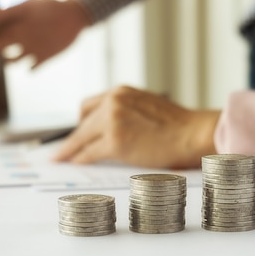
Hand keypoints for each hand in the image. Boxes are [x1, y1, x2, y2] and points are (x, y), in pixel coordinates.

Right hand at [0, 0, 90, 68]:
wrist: (73, 14)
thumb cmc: (48, 7)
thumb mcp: (28, 8)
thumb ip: (9, 12)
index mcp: (14, 27)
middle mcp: (19, 39)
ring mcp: (31, 49)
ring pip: (14, 60)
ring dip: (9, 62)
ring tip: (5, 61)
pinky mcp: (44, 56)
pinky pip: (34, 67)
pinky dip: (31, 69)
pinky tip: (30, 68)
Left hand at [53, 86, 220, 168]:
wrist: (192, 133)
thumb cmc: (177, 125)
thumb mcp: (146, 106)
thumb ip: (126, 112)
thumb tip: (110, 129)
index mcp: (120, 92)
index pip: (89, 106)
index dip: (81, 122)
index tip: (76, 130)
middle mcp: (113, 102)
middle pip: (82, 122)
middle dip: (72, 137)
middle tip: (63, 149)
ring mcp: (112, 122)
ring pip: (81, 138)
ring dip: (70, 150)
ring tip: (62, 158)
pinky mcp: (115, 142)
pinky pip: (89, 153)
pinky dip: (80, 159)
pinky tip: (76, 163)